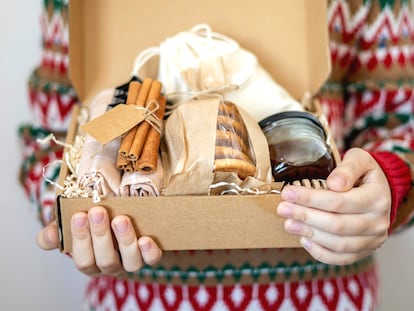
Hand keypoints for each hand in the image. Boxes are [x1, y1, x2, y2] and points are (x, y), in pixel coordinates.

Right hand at [37, 206, 161, 275]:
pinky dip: (149, 251)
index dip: (80, 239)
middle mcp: (111, 265)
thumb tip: (46, 237)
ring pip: (129, 262)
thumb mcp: (76, 223)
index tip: (79, 215)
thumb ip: (59, 230)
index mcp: (91, 260)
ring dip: (124, 240)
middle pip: (105, 260)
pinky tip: (145, 239)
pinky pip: (152, 260)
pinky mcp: (150, 255)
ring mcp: (131, 261)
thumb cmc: (97, 220)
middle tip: (98, 211)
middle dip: (100, 235)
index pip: (83, 259)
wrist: (131, 216)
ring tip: (121, 219)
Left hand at [276, 148, 390, 264]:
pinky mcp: (364, 251)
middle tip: (282, 209)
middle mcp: (378, 222)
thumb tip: (334, 184)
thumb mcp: (360, 160)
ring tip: (288, 223)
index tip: (287, 192)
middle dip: (305, 216)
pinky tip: (304, 240)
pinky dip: (320, 252)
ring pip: (338, 244)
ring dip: (309, 234)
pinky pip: (341, 258)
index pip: (340, 202)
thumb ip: (348, 168)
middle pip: (337, 224)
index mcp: (377, 197)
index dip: (311, 199)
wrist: (379, 192)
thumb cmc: (364, 174)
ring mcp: (373, 240)